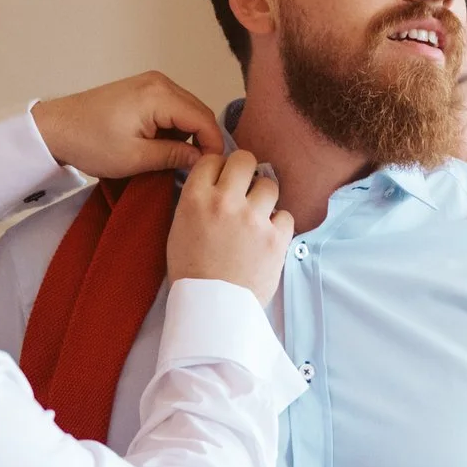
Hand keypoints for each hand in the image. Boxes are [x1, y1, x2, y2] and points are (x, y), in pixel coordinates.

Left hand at [32, 72, 227, 179]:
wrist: (56, 128)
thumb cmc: (89, 142)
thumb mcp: (135, 158)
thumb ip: (174, 156)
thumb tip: (202, 159)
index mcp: (159, 96)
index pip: (204, 120)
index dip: (214, 145)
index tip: (212, 169)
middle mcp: (159, 82)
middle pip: (199, 112)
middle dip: (204, 139)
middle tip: (199, 167)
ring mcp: (151, 83)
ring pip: (188, 110)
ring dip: (189, 133)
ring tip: (179, 159)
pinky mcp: (143, 88)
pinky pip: (173, 107)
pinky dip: (175, 126)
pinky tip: (165, 145)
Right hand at [166, 148, 291, 306]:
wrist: (212, 307)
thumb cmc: (191, 270)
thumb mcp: (180, 228)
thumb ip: (197, 200)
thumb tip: (216, 181)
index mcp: (196, 199)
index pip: (212, 159)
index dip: (219, 168)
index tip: (222, 179)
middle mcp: (226, 202)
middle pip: (245, 160)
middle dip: (245, 171)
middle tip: (245, 187)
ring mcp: (254, 219)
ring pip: (270, 185)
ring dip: (264, 198)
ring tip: (257, 215)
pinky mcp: (277, 238)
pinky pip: (286, 215)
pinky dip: (279, 224)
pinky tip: (267, 235)